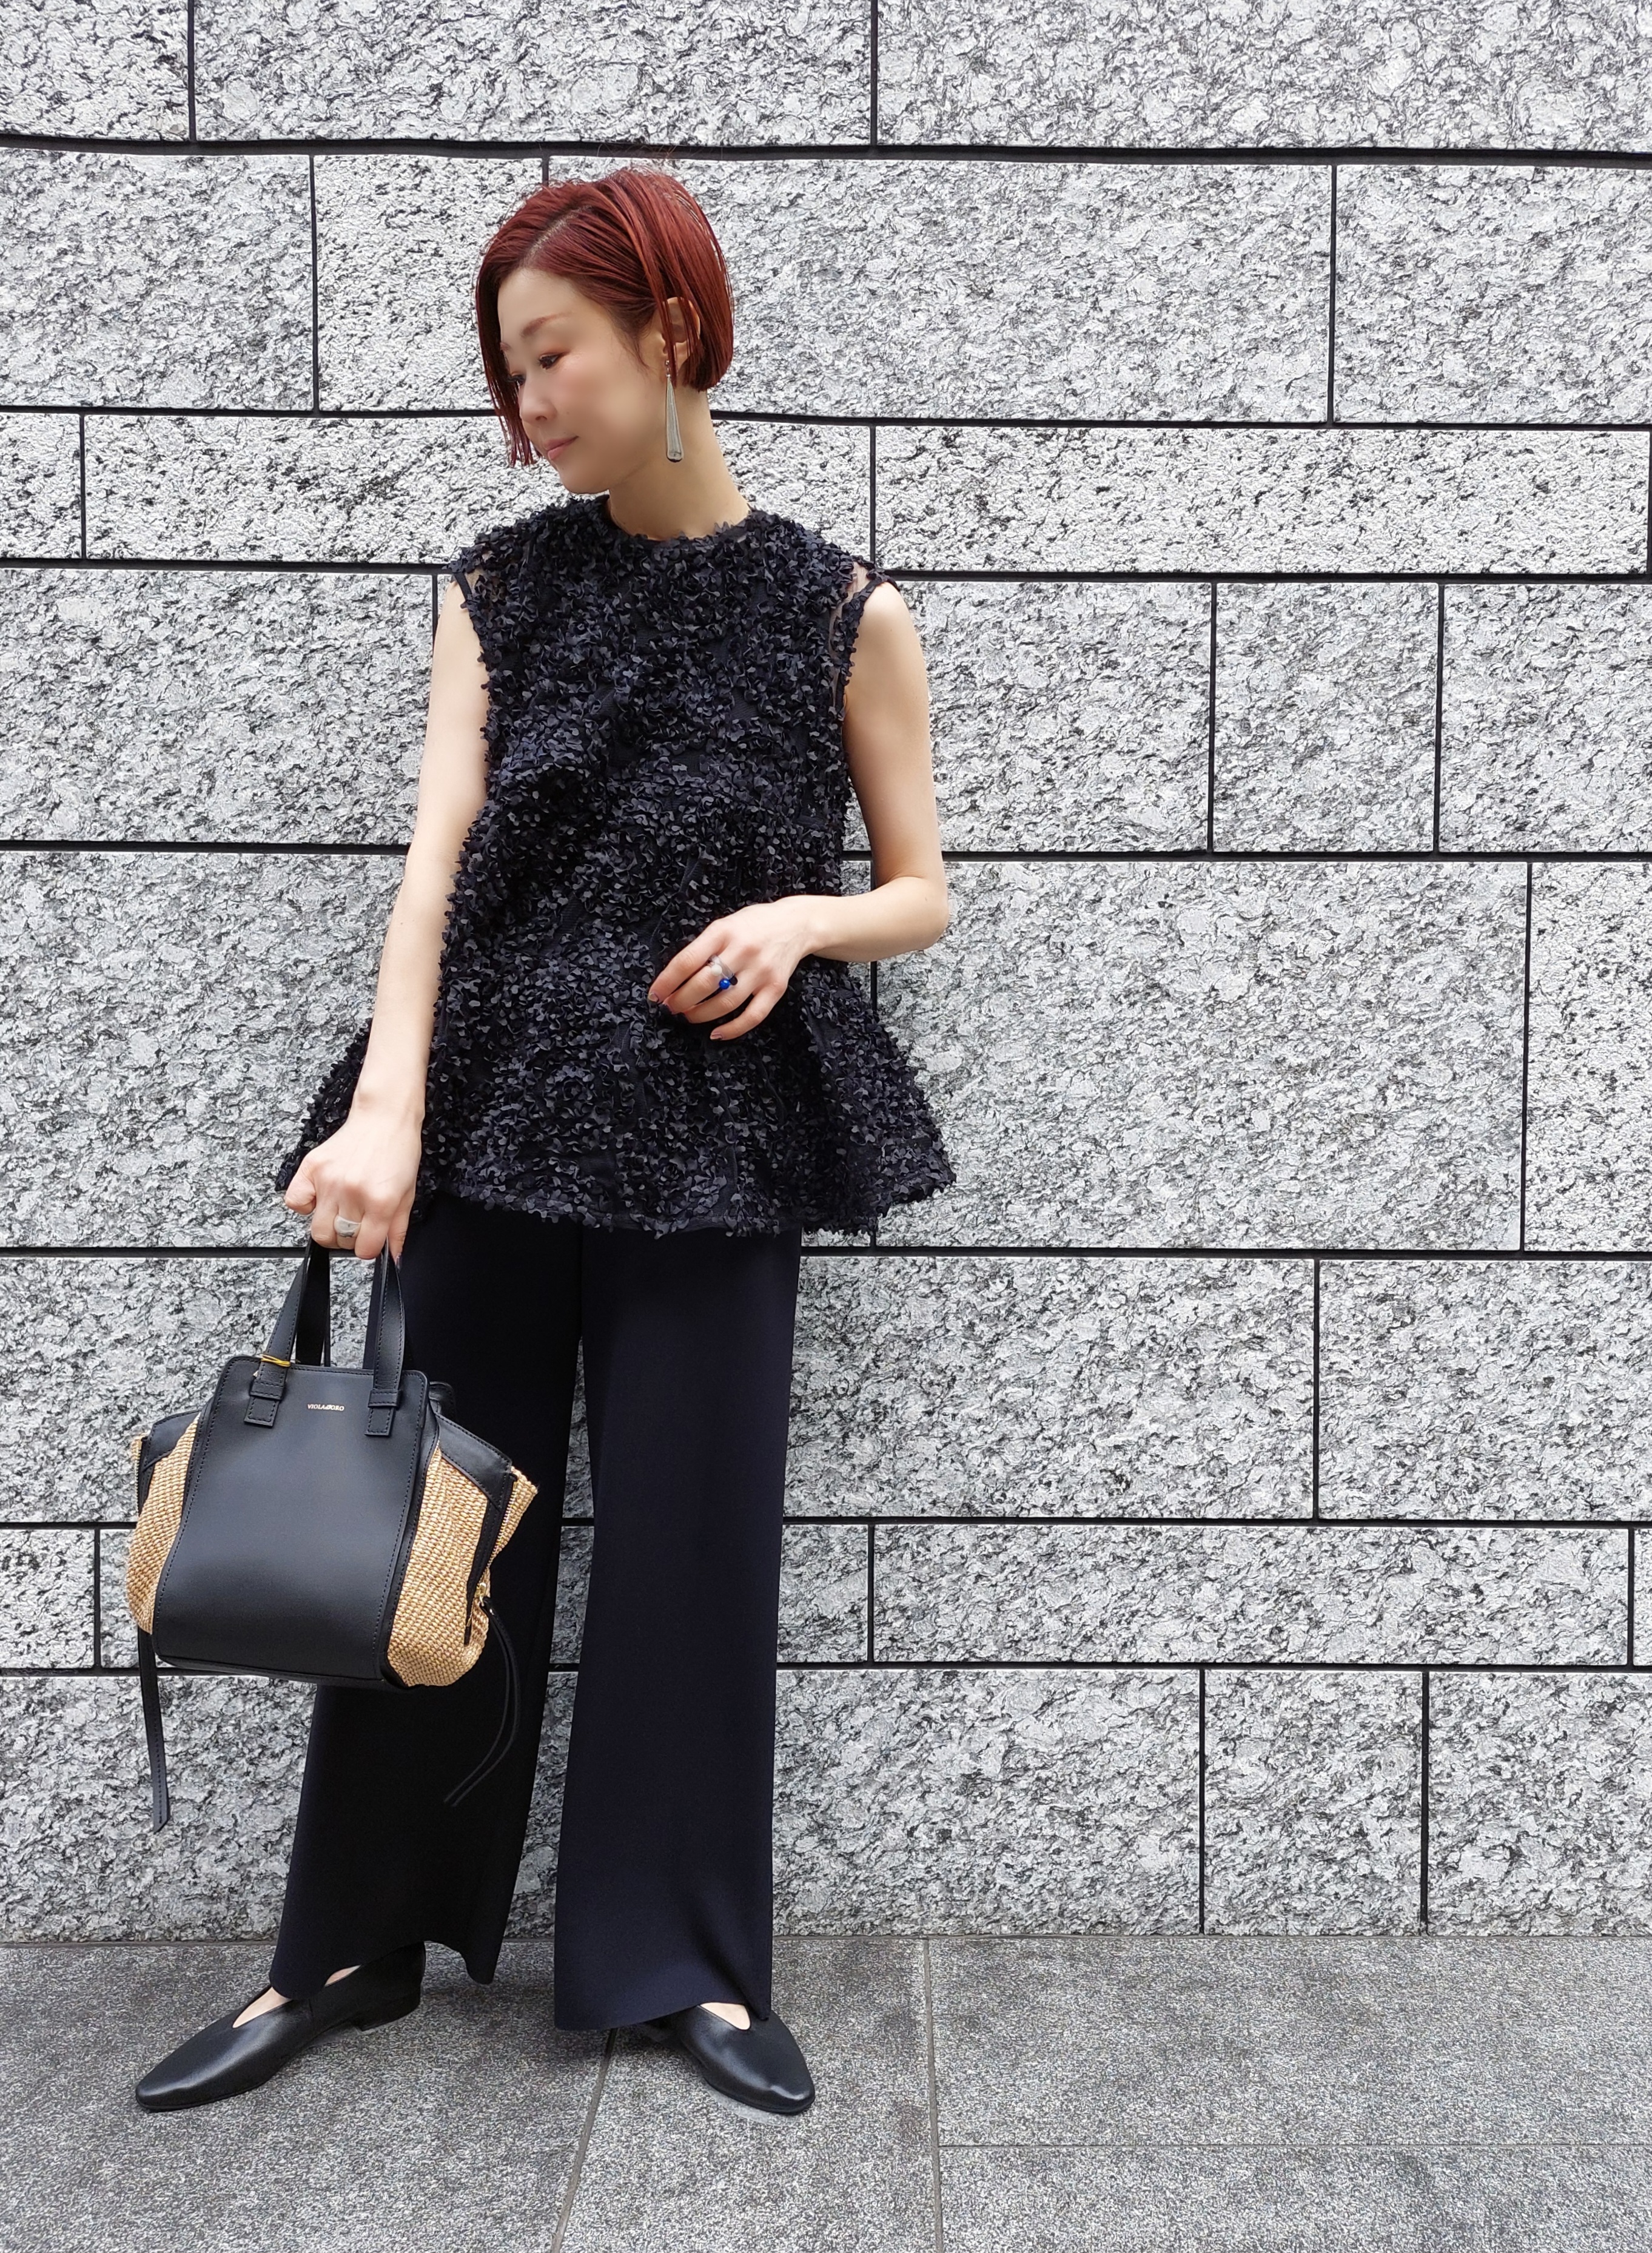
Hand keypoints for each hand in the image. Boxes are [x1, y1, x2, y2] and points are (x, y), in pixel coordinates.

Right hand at [282, 1101, 422, 1259]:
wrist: (384, 1118)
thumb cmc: (398, 1151)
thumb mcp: (408, 1194)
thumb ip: (398, 1229)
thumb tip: (393, 1258)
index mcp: (381, 1201)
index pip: (365, 1249)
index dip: (369, 1248)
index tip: (370, 1239)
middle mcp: (353, 1193)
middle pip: (339, 1241)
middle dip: (349, 1239)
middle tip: (358, 1223)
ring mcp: (329, 1180)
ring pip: (318, 1230)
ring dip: (330, 1227)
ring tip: (341, 1211)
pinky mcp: (312, 1167)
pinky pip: (295, 1203)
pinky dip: (305, 1206)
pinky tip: (322, 1198)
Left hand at [647, 897, 818, 1039]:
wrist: (797, 924)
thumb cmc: (753, 924)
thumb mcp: (724, 924)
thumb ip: (703, 947)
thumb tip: (675, 978)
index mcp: (724, 931)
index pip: (687, 961)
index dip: (667, 982)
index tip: (655, 994)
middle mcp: (743, 950)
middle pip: (704, 984)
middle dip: (681, 1000)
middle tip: (671, 1006)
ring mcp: (761, 971)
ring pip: (725, 1002)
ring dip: (701, 1015)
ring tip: (689, 1016)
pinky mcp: (776, 988)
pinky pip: (753, 1016)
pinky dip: (732, 1029)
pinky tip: (716, 1033)